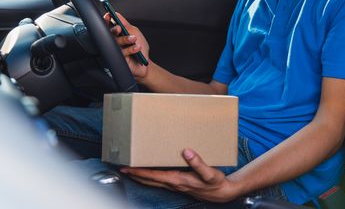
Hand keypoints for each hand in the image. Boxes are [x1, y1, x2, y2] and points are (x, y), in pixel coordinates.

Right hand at [103, 12, 150, 78]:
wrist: (144, 64)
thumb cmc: (140, 47)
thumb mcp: (135, 32)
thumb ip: (126, 24)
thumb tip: (116, 14)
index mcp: (118, 34)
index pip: (109, 25)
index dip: (106, 20)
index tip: (108, 15)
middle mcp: (115, 41)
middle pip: (109, 34)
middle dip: (114, 30)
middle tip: (119, 28)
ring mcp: (115, 50)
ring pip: (115, 42)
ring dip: (125, 39)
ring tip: (134, 39)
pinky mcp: (118, 59)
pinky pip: (122, 52)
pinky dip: (131, 49)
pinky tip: (137, 47)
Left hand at [120, 149, 241, 202]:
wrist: (222, 193)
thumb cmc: (216, 183)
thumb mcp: (210, 173)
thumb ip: (198, 163)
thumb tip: (186, 152)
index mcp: (178, 180)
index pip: (153, 176)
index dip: (139, 172)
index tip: (127, 168)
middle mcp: (174, 184)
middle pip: (149, 180)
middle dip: (134, 174)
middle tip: (121, 168)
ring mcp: (175, 185)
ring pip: (152, 182)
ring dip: (140, 176)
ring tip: (130, 170)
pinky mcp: (178, 184)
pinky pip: (159, 181)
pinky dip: (150, 177)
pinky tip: (148, 174)